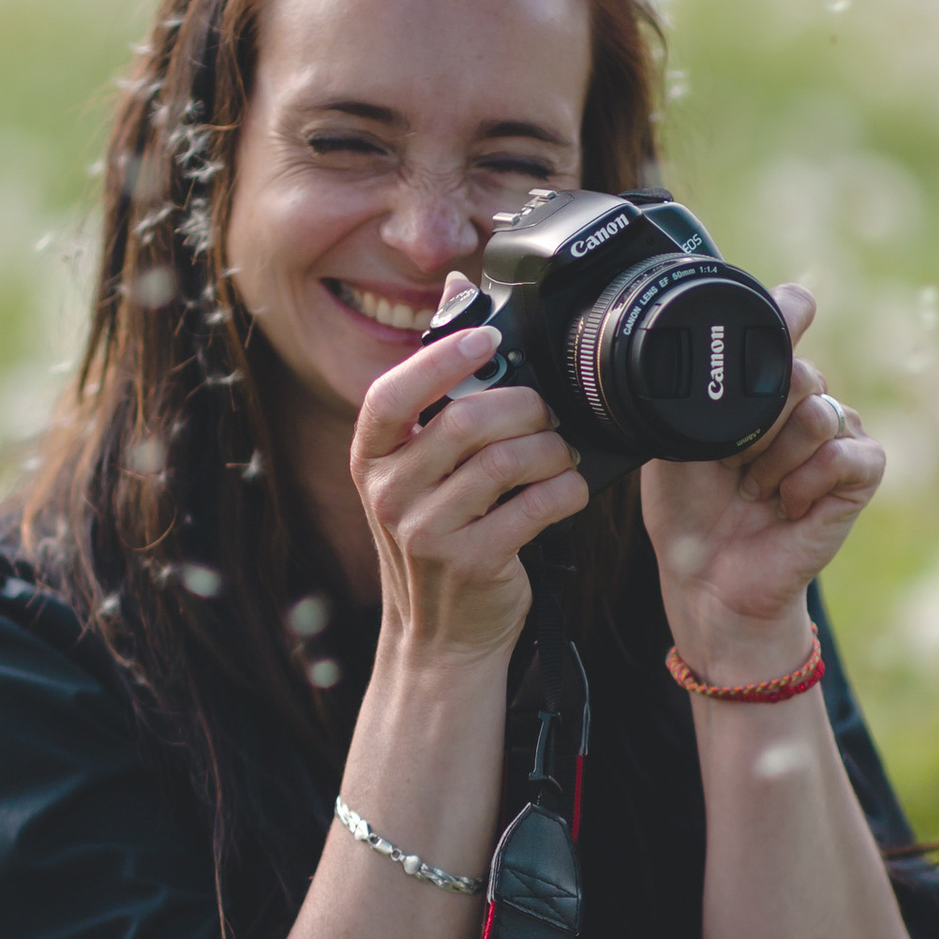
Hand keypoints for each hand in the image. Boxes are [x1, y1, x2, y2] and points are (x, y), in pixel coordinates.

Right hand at [352, 325, 589, 667]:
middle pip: (464, 421)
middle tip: (547, 413)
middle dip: (523, 407)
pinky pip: (535, 506)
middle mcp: (389, 495)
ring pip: (505, 461)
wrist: (438, 637)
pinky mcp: (471, 563)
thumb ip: (435, 406)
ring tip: (561, 454)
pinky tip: (568, 491)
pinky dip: (565, 491)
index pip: (390, 396)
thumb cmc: (436, 541)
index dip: (439, 359)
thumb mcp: (416, 478)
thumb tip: (463, 302)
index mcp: (371, 462)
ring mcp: (426, 533)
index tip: (485, 339)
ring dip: (550, 449)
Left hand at [640, 286, 882, 678]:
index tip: (771, 329)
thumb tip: (726, 341)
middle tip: (734, 465)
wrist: (707, 573)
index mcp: (765, 380)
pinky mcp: (863, 471)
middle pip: (798, 370)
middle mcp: (807, 398)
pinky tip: (787, 505)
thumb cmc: (690, 508)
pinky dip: (804, 483)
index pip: (791, 313)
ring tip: (757, 489)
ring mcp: (839, 432)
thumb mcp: (677, 433)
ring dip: (773, 461)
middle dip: (754, 424)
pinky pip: (842, 454)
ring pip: (816, 413)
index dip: (785, 315)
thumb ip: (706, 385)